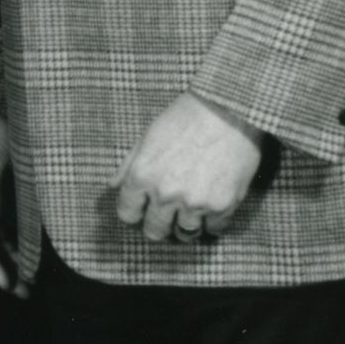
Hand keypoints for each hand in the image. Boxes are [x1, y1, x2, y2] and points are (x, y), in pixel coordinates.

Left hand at [113, 94, 263, 245]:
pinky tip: (213, 206)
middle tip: (169, 215)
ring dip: (187, 226)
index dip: (135, 212)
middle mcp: (165, 194)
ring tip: (193, 211)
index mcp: (142, 176)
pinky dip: (213, 222)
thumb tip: (113, 186)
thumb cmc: (187, 117)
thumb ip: (128, 165)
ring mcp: (195, 202)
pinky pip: (214, 229)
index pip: (127, 215)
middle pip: (154, 231)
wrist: (230, 108)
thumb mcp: (148, 136)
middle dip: (159, 224)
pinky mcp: (223, 205)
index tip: (144, 209)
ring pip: (185, 235)